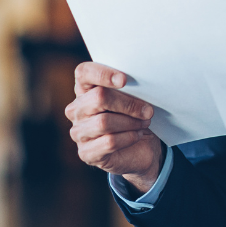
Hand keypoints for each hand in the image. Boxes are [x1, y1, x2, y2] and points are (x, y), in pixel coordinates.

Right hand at [66, 62, 163, 194]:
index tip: (124, 79)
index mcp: (85, 89)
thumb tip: (141, 85)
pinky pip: (109, 142)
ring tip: (144, 123)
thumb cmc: (134, 116)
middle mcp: (77, 109)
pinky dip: (128, 138)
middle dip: (128, 103)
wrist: (141, 147)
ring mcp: (78, 132)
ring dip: (131, 122)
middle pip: (98, 97)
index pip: (83, 73)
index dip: (102, 74)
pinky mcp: (86, 153)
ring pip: (104, 122)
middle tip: (148, 110)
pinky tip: (137, 135)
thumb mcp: (134, 98)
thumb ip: (130, 87)